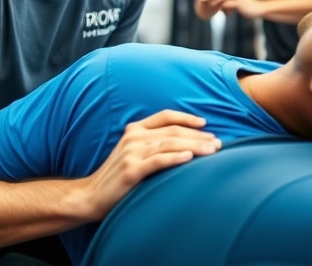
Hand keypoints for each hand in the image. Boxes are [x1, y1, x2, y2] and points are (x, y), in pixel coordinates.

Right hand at [77, 110, 220, 220]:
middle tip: (219, 143)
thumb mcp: (132, 153)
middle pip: (173, 131)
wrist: (92, 195)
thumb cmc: (117, 175)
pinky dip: (175, 157)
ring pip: (169, 144)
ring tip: (212, 151)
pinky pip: (158, 160)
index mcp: (134, 129)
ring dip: (194, 146)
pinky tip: (189, 157)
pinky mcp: (131, 169)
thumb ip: (152, 144)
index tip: (205, 124)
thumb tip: (185, 144)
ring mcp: (131, 153)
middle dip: (198, 136)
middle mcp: (133, 137)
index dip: (187, 118)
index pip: (165, 116)